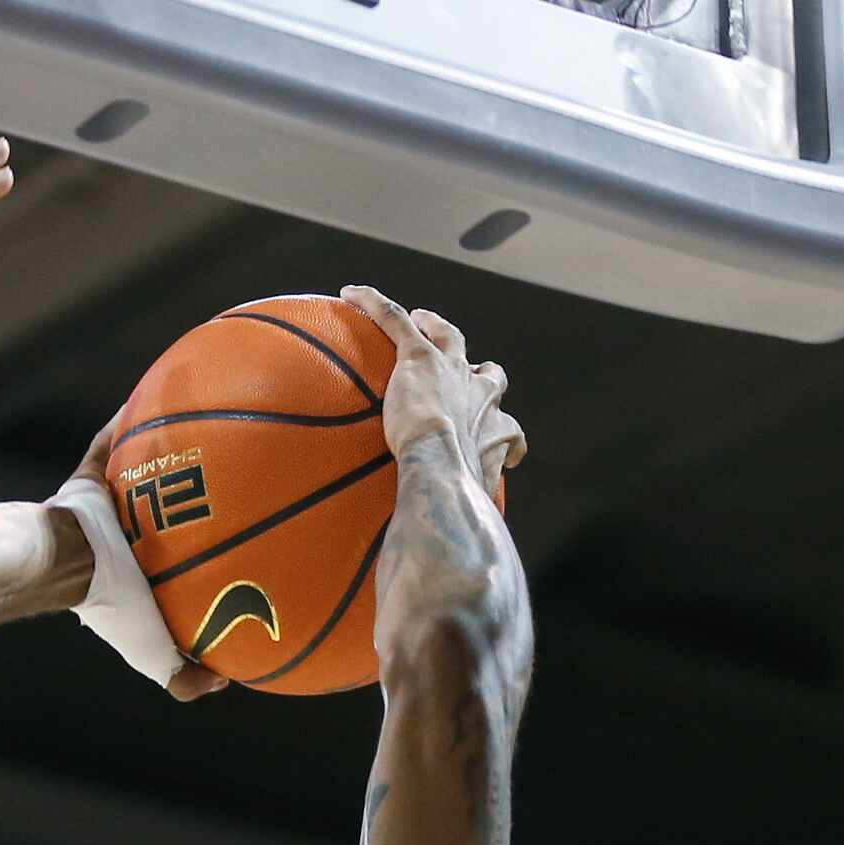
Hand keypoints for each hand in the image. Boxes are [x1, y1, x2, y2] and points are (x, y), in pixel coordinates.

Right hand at [60, 409, 227, 701]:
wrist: (61, 564)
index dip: (216, 548)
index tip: (257, 534)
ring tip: (223, 420)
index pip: (188, 558)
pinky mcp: (94, 470)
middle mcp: (131, 532)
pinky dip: (138, 414)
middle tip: (252, 471)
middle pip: (174, 506)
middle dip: (204, 493)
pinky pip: (118, 435)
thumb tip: (225, 682)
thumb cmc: (110, 606)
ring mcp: (111, 500)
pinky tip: (179, 384)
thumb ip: (186, 678)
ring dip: (175, 446)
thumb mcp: (154, 653)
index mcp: (147, 569)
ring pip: (148, 466)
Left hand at [341, 286, 527, 495]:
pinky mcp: (418, 356)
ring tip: (419, 317)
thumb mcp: (464, 503)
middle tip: (456, 357)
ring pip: (444, 335)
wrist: (440, 464)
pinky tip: (350, 294)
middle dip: (471, 363)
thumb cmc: (453, 491)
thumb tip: (438, 546)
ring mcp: (450, 368)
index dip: (492, 413)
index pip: (499, 414)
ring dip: (433, 325)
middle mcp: (479, 390)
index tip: (486, 419)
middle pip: (483, 369)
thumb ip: (457, 513)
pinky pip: (394, 320)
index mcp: (493, 423)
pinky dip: (374, 305)